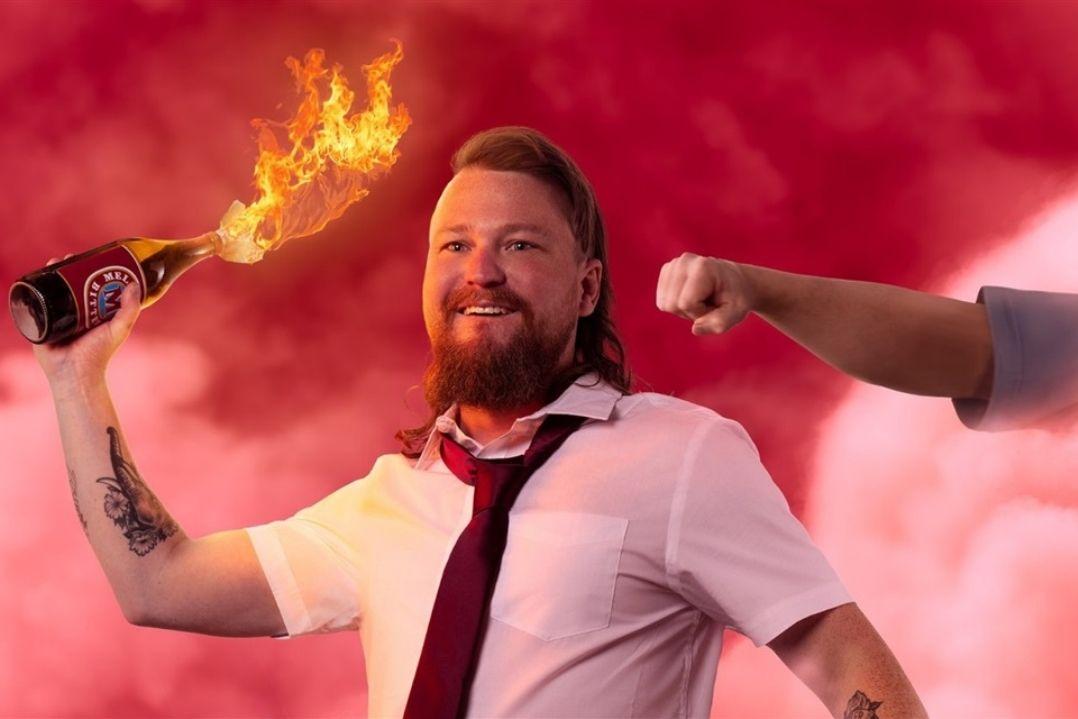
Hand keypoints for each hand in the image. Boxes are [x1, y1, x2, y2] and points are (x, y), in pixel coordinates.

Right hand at [32, 254, 142, 389]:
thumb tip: (134, 284)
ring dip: (51, 275)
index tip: (89, 257)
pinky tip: (36, 276)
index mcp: (92, 313)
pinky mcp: (41, 322)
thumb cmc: (98, 354)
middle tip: (68, 257)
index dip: (88, 272)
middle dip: (67, 269)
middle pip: (69, 285)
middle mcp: (75, 312)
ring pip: (53, 291)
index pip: (89, 286)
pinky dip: (35, 289)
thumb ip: (129, 309)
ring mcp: (57, 316)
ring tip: (53, 263)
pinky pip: (36, 303)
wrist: (74, 373)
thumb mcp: (119, 329)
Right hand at [656, 253, 755, 334]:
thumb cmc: (737, 298)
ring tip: (701, 300)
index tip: (716, 305)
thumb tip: (695, 329)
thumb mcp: (736, 313)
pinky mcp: (667, 270)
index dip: (700, 313)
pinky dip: (675, 304)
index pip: (685, 303)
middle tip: (709, 304)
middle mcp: (684, 261)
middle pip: (671, 304)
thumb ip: (719, 323)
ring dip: (682, 309)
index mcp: (703, 267)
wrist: (737, 282)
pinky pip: (662, 301)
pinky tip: (692, 296)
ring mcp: (673, 264)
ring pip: (664, 304)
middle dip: (690, 312)